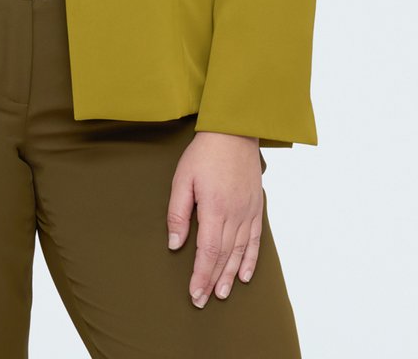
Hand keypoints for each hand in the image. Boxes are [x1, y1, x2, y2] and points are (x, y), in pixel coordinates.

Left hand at [167, 130, 262, 307]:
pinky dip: (251, 260)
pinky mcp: (256, 207)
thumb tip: (175, 244)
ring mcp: (248, 212)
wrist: (234, 131)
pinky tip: (245, 275)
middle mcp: (235, 215)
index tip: (194, 293)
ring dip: (230, 275)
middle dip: (212, 280)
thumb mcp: (182, 179)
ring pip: (240, 252)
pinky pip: (255, 240)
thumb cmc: (204, 153)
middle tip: (203, 300)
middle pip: (224, 256)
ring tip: (222, 294)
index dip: (201, 275)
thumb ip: (178, 213)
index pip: (208, 252)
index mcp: (214, 209)